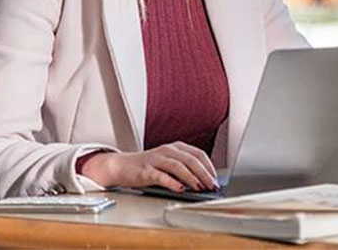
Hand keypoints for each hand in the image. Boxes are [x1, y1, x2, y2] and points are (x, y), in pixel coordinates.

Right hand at [79, 141, 218, 191]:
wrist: (122, 166)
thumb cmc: (148, 166)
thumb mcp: (169, 163)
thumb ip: (184, 169)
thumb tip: (204, 182)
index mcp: (176, 147)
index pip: (198, 154)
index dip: (209, 166)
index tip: (216, 179)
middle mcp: (168, 151)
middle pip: (191, 160)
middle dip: (204, 174)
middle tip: (212, 185)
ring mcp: (156, 159)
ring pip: (178, 166)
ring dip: (192, 178)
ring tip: (200, 188)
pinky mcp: (146, 170)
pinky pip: (161, 176)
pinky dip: (172, 182)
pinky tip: (180, 189)